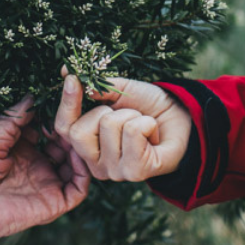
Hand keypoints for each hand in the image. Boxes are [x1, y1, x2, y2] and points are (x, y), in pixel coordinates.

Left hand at [0, 97, 90, 244]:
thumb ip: (13, 119)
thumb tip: (31, 96)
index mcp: (23, 152)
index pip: (50, 132)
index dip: (56, 118)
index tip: (58, 103)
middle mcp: (37, 168)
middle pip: (67, 147)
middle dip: (71, 129)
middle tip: (71, 115)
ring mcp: (46, 185)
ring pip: (77, 165)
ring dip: (80, 147)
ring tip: (76, 130)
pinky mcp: (52, 203)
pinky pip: (78, 189)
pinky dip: (83, 170)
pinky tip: (75, 152)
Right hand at [53, 74, 191, 181]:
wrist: (181, 118)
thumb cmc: (147, 107)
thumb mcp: (119, 91)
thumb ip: (94, 86)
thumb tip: (65, 73)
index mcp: (87, 146)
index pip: (63, 128)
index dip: (66, 103)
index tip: (72, 79)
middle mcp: (96, 164)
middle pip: (81, 130)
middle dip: (107, 111)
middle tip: (128, 115)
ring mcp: (115, 171)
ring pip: (110, 126)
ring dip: (133, 116)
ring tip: (143, 124)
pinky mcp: (135, 172)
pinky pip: (132, 132)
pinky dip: (147, 123)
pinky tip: (153, 134)